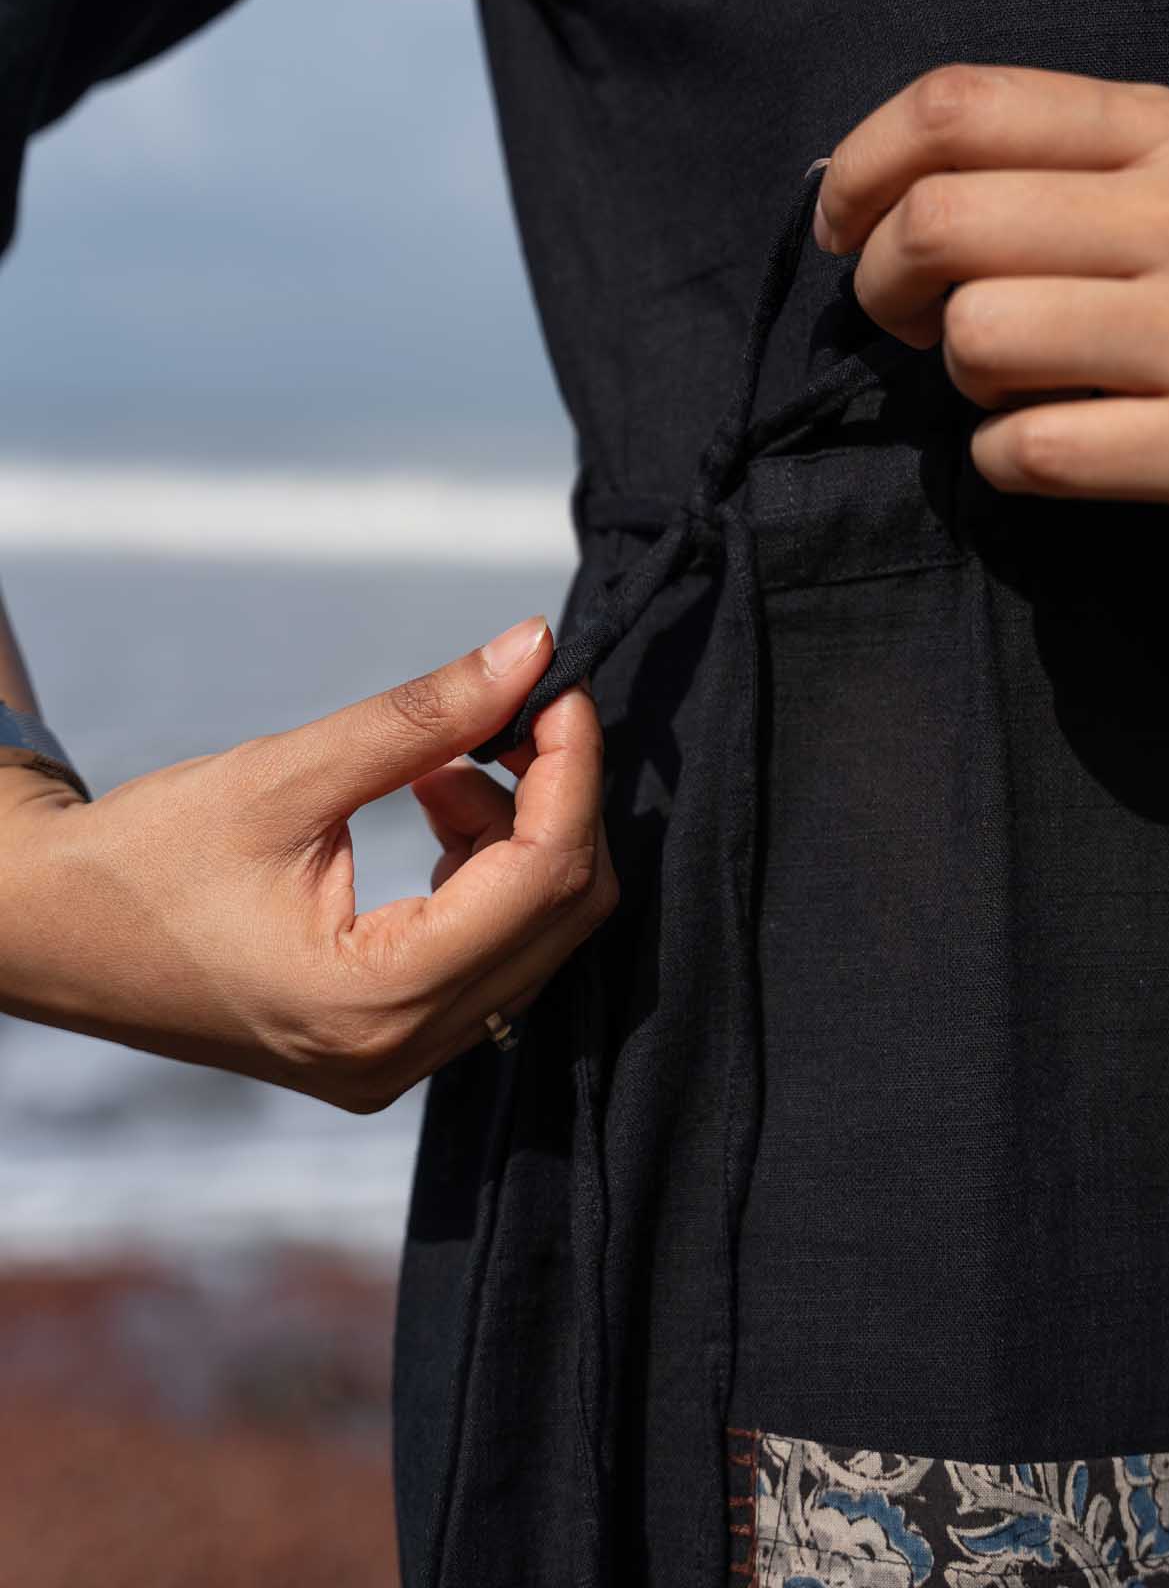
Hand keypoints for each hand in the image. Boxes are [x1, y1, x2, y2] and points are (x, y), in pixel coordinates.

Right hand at [0, 615, 618, 1112]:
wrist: (49, 933)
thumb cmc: (146, 854)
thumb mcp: (287, 772)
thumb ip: (423, 716)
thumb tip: (532, 649)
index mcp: (374, 1003)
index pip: (542, 878)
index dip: (572, 769)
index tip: (557, 686)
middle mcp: (399, 1055)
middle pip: (559, 915)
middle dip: (557, 800)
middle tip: (517, 710)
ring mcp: (395, 1063)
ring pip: (534, 936)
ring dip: (518, 834)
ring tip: (442, 763)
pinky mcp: (385, 1046)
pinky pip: (490, 955)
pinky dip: (485, 872)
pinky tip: (433, 808)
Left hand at [813, 62, 1168, 582]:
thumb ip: (1058, 168)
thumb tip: (872, 190)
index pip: (959, 103)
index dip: (860, 167)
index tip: (843, 226)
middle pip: (942, 221)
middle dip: (880, 284)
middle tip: (903, 323)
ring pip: (976, 339)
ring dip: (958, 379)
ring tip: (1010, 386)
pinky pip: (1031, 450)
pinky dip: (1004, 460)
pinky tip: (1048, 449)